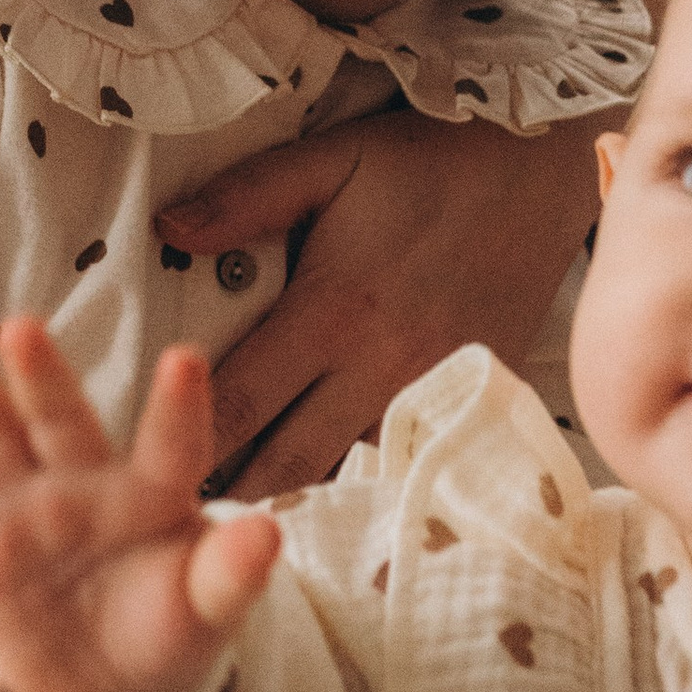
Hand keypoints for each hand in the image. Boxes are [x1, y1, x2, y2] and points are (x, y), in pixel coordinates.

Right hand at [0, 311, 281, 691]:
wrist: (103, 688)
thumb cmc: (166, 630)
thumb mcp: (206, 610)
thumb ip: (230, 574)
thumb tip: (272, 534)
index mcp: (152, 491)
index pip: (171, 444)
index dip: (178, 408)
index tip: (185, 360)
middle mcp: (82, 485)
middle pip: (61, 419)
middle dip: (43, 375)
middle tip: (23, 326)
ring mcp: (23, 512)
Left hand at [159, 108, 601, 503]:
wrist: (541, 169)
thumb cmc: (431, 161)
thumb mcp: (331, 159)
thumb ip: (246, 196)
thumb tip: (167, 228)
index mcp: (332, 311)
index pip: (241, 402)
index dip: (188, 445)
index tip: (149, 475)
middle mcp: (380, 367)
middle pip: (289, 462)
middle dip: (234, 498)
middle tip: (181, 531)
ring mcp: (432, 393)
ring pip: (350, 474)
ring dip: (300, 499)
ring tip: (245, 532)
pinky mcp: (473, 401)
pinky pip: (409, 463)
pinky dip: (368, 484)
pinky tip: (341, 505)